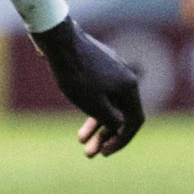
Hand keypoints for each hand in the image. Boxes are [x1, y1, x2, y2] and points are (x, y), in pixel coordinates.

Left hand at [33, 18, 143, 156]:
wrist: (59, 41)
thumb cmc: (76, 75)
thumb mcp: (95, 105)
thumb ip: (111, 120)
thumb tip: (120, 127)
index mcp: (130, 87)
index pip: (134, 121)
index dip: (122, 140)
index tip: (104, 152)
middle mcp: (125, 77)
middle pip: (121, 114)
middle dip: (105, 136)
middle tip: (89, 152)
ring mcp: (112, 69)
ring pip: (108, 102)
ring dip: (96, 123)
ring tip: (80, 139)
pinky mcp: (98, 64)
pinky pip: (100, 91)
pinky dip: (92, 105)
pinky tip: (79, 108)